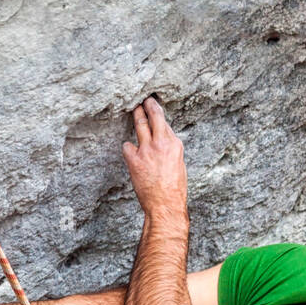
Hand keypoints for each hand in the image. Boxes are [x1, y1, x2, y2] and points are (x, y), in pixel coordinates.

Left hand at [122, 96, 186, 217]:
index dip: (158, 115)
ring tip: (134, 110)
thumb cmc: (174, 189)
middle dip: (148, 106)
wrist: (165, 204)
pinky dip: (128, 148)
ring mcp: (147, 150)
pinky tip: (130, 151)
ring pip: (140, 124)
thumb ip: (170, 150)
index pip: (164, 124)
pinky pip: (127, 146)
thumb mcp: (178, 164)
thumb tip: (163, 141)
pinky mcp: (134, 159)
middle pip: (154, 117)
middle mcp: (162, 143)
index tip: (154, 108)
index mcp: (175, 144)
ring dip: (136, 116)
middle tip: (144, 100)